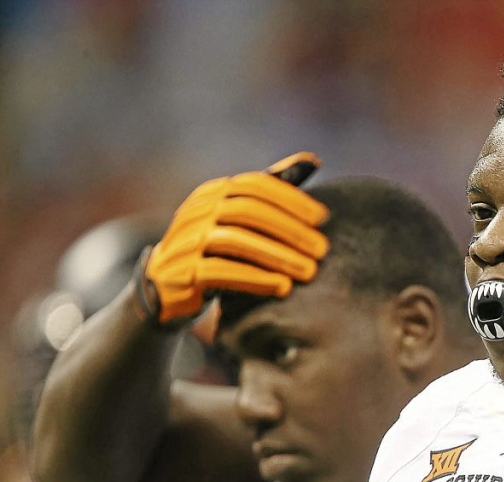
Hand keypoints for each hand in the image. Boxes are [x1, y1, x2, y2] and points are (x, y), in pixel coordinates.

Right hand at [135, 152, 329, 325]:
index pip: (254, 186)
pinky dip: (256, 278)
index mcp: (213, 192)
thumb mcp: (238, 217)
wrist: (167, 285)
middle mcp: (197, 210)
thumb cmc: (216, 248)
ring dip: (279, 256)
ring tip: (309, 271)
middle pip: (249, 212)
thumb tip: (313, 159)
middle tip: (322, 250)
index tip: (322, 218)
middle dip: (290, 230)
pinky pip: (221, 272)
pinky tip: (283, 287)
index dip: (290, 199)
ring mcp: (187, 240)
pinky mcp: (183, 272)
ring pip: (236, 241)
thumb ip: (270, 192)